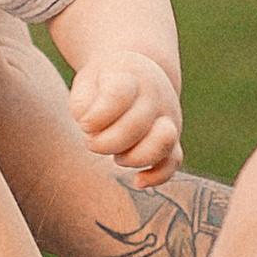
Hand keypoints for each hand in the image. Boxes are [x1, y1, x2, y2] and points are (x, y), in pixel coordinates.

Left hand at [69, 50, 182, 181]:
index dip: (95, 116)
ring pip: (163, 143)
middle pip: (136, 124)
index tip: (82, 124)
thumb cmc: (103, 84)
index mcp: (130, 76)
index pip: (118, 94)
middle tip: (91, 141)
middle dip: (107, 142)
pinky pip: (174, 161)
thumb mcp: (86, 82)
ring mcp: (168, 118)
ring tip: (116, 156)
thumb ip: (82, 103)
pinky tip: (137, 181)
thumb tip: (91, 130)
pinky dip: (158, 176)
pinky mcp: (172, 140)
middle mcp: (155, 95)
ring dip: (132, 157)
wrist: (136, 75)